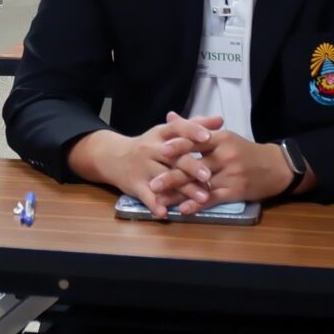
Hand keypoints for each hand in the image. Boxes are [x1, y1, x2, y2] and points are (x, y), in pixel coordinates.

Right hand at [70, 113, 221, 217]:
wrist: (113, 157)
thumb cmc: (149, 145)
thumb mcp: (167, 132)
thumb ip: (193, 126)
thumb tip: (220, 121)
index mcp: (160, 133)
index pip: (177, 128)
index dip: (192, 131)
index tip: (208, 137)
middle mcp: (150, 148)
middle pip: (173, 157)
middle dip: (191, 167)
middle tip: (208, 176)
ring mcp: (142, 167)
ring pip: (164, 178)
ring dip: (183, 190)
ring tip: (202, 199)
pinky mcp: (135, 185)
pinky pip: (146, 196)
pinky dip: (155, 205)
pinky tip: (165, 213)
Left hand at [153, 128, 292, 213]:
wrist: (276, 167)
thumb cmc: (246, 151)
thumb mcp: (224, 136)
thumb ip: (196, 129)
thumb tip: (170, 116)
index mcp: (222, 139)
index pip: (196, 140)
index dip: (177, 146)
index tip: (159, 150)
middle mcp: (225, 156)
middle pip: (195, 165)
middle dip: (171, 175)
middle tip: (152, 182)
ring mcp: (231, 174)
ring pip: (200, 184)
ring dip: (179, 194)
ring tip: (161, 200)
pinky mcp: (236, 191)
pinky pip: (213, 198)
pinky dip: (197, 204)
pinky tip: (184, 209)